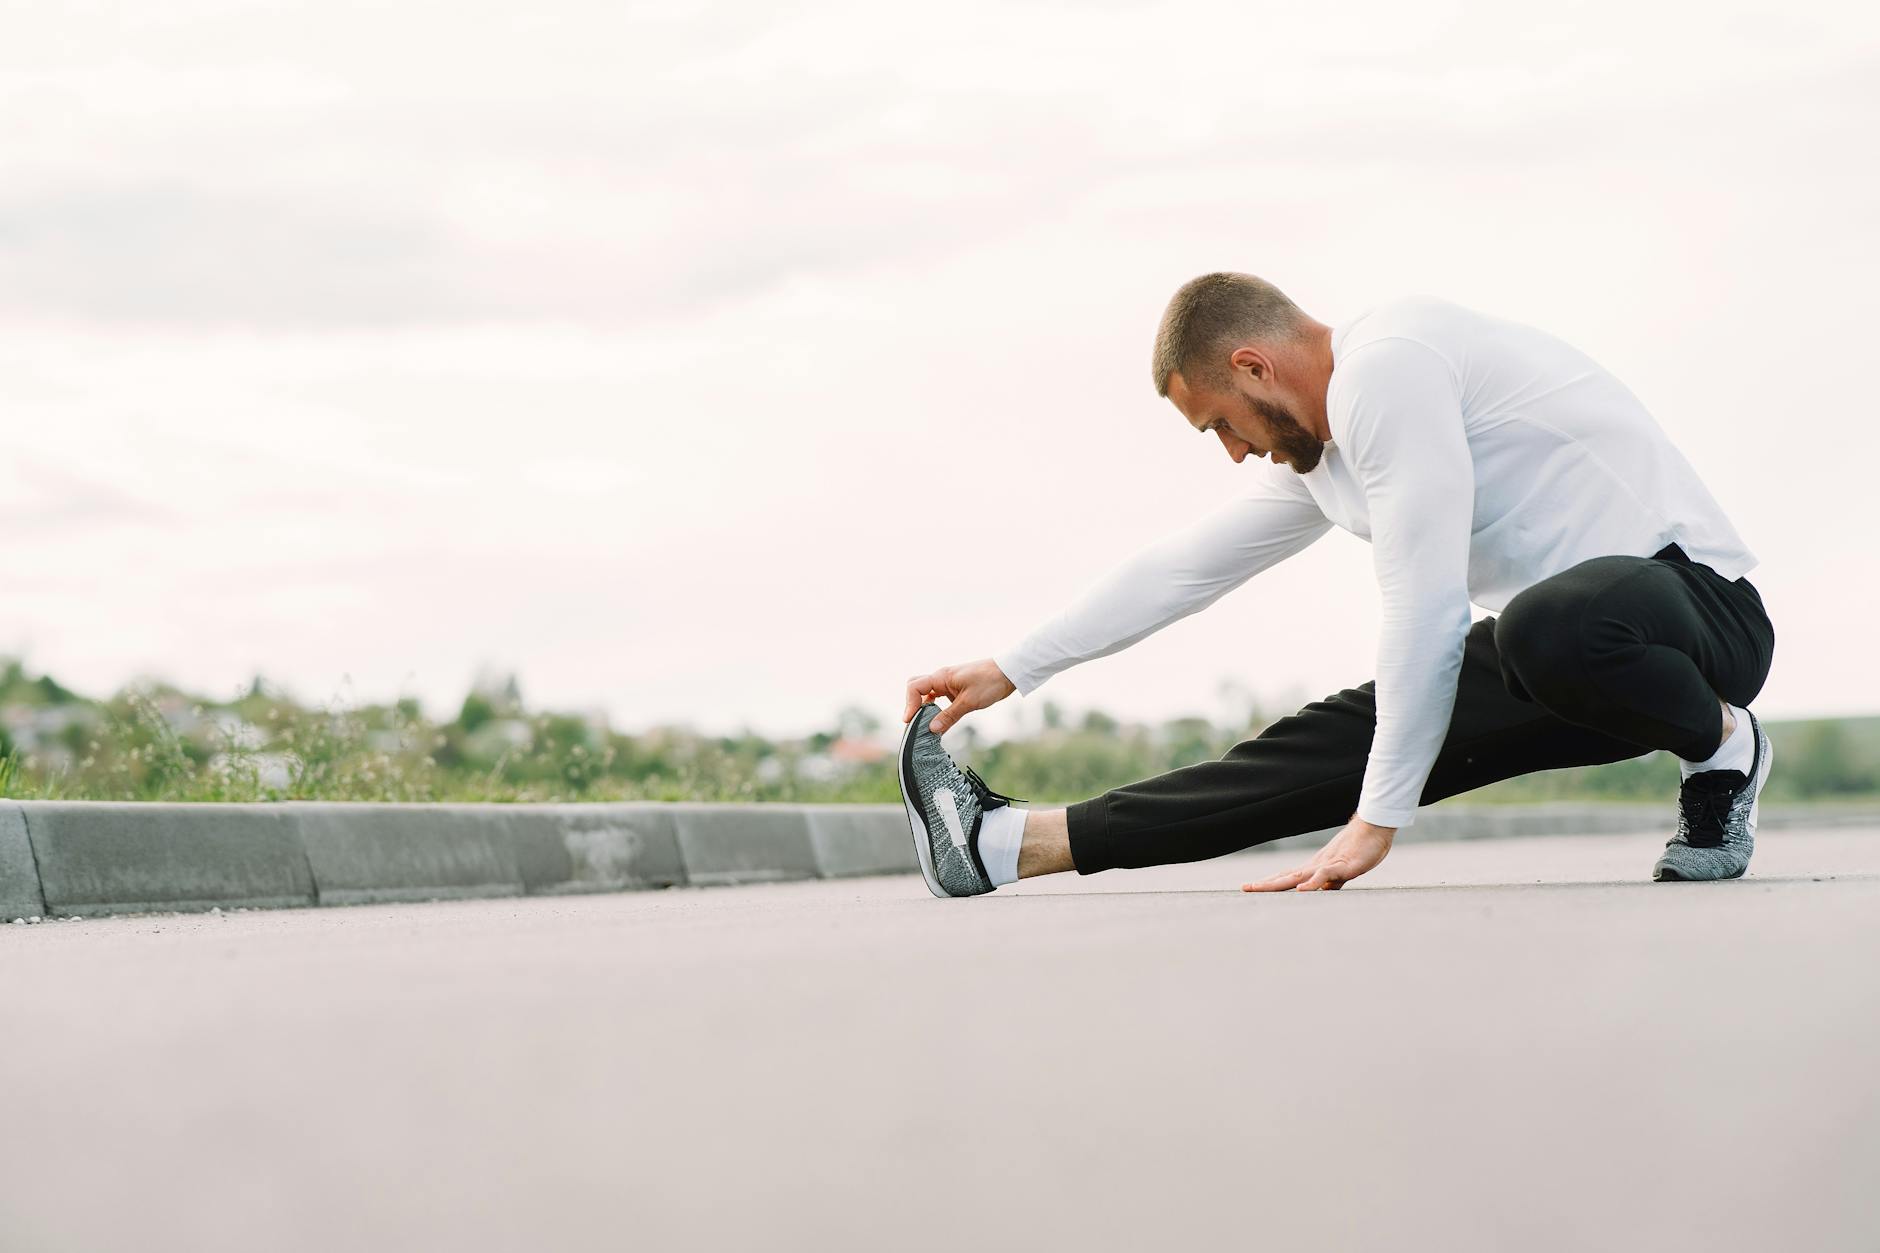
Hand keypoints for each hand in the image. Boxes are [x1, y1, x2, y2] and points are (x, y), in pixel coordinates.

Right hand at [902, 659, 1016, 734]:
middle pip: (916, 688)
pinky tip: (939, 721)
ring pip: (927, 694)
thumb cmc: (990, 682)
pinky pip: (939, 698)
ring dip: (923, 708)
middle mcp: (942, 678)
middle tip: (914, 722)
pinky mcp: (956, 688)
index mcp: (941, 677)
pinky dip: (935, 709)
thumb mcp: (969, 702)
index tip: (909, 721)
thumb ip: (949, 716)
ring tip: (924, 725)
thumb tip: (931, 729)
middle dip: (912, 704)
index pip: (915, 688)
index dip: (909, 704)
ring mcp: (948, 683)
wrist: (1009, 673)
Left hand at [1242, 818, 1395, 891]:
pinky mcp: (1343, 866)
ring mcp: (1327, 865)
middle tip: (1244, 888)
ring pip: (1298, 875)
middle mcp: (1316, 866)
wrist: (1373, 829)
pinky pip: (1325, 875)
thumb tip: (1320, 893)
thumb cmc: (1360, 849)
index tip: (1251, 888)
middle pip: (1286, 877)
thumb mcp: (1343, 872)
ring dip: (1278, 883)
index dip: (1270, 883)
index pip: (1288, 877)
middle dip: (1265, 884)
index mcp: (1315, 868)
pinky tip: (1302, 890)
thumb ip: (1331, 884)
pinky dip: (1313, 883)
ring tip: (1259, 888)